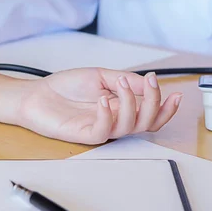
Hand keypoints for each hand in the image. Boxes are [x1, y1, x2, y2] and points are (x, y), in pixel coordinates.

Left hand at [18, 68, 181, 144]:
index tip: (175, 94)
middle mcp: (114, 120)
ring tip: (120, 85)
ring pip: (129, 126)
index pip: (150, 115)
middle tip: (151, 82)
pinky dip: (107, 115)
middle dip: (154, 103)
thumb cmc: (65, 87)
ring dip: (130, 103)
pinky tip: (103, 100)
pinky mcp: (84, 134)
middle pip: (146, 123)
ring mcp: (100, 128)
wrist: (36, 95)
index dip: (166, 109)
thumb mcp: (100, 76)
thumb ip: (125, 80)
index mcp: (121, 107)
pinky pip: (104, 131)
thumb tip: (148, 83)